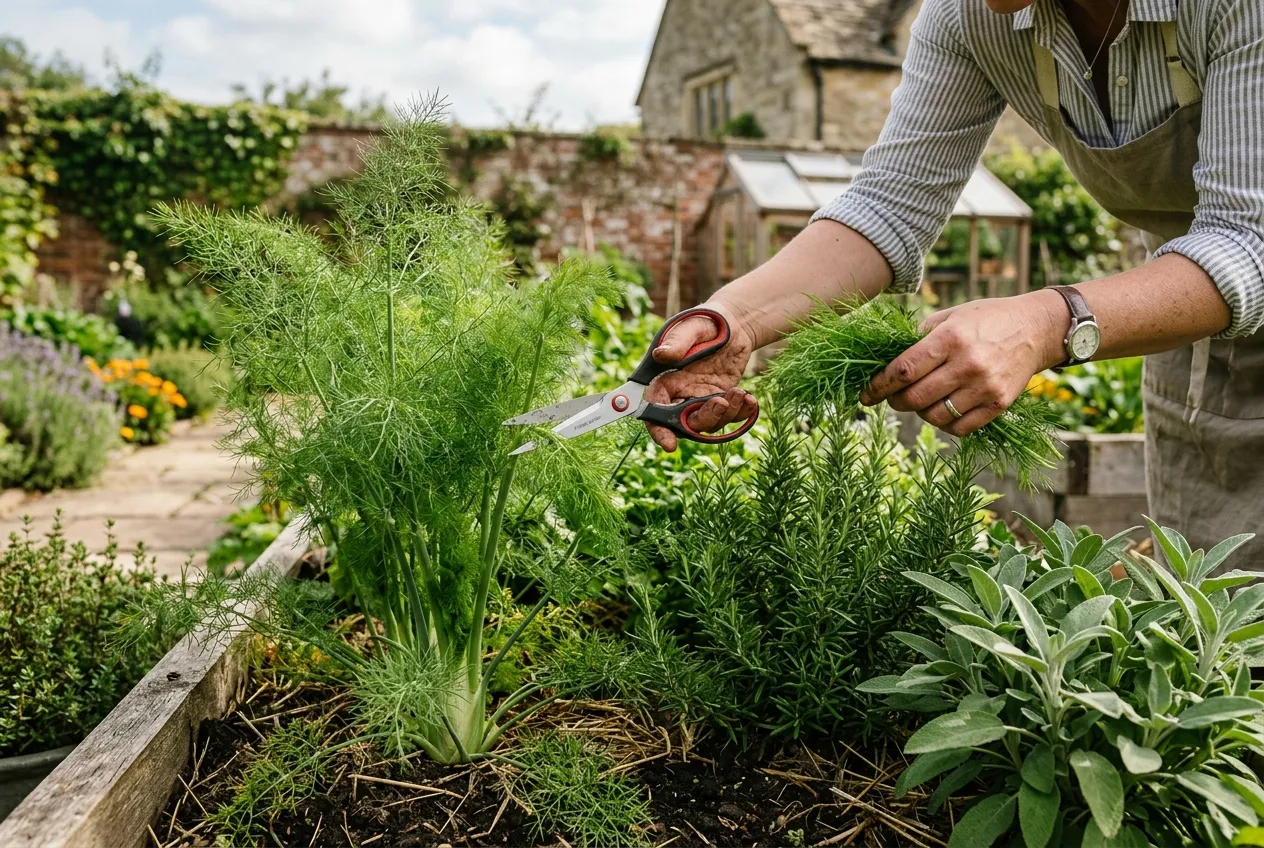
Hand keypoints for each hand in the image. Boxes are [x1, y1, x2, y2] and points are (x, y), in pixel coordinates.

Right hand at [642, 302, 757, 451]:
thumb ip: (677, 342)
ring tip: (740, 393)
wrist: (733, 323)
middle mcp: (680, 394)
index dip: (658, 430)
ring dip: (726, 413)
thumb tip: (661, 355)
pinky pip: (729, 416)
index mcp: (664, 380)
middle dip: (704, 419)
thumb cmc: (704, 322)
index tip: (669, 444)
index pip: (654, 410)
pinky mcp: (721, 399)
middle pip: (684, 423)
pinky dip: (741, 413)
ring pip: (709, 423)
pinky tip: (751, 400)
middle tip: (721, 402)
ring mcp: (701, 399)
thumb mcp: (690, 327)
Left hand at [859, 291, 1067, 435]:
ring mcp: (985, 387)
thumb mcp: (950, 316)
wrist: (1036, 329)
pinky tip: (941, 410)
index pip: (904, 370)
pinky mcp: (999, 404)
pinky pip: (960, 428)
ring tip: (920, 400)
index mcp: (951, 338)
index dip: (879, 385)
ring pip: (935, 416)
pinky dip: (944, 423)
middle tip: (892, 397)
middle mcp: (968, 364)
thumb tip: (886, 362)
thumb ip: (920, 338)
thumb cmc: (986, 319)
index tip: (866, 394)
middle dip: (895, 401)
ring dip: (919, 413)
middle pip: (915, 397)